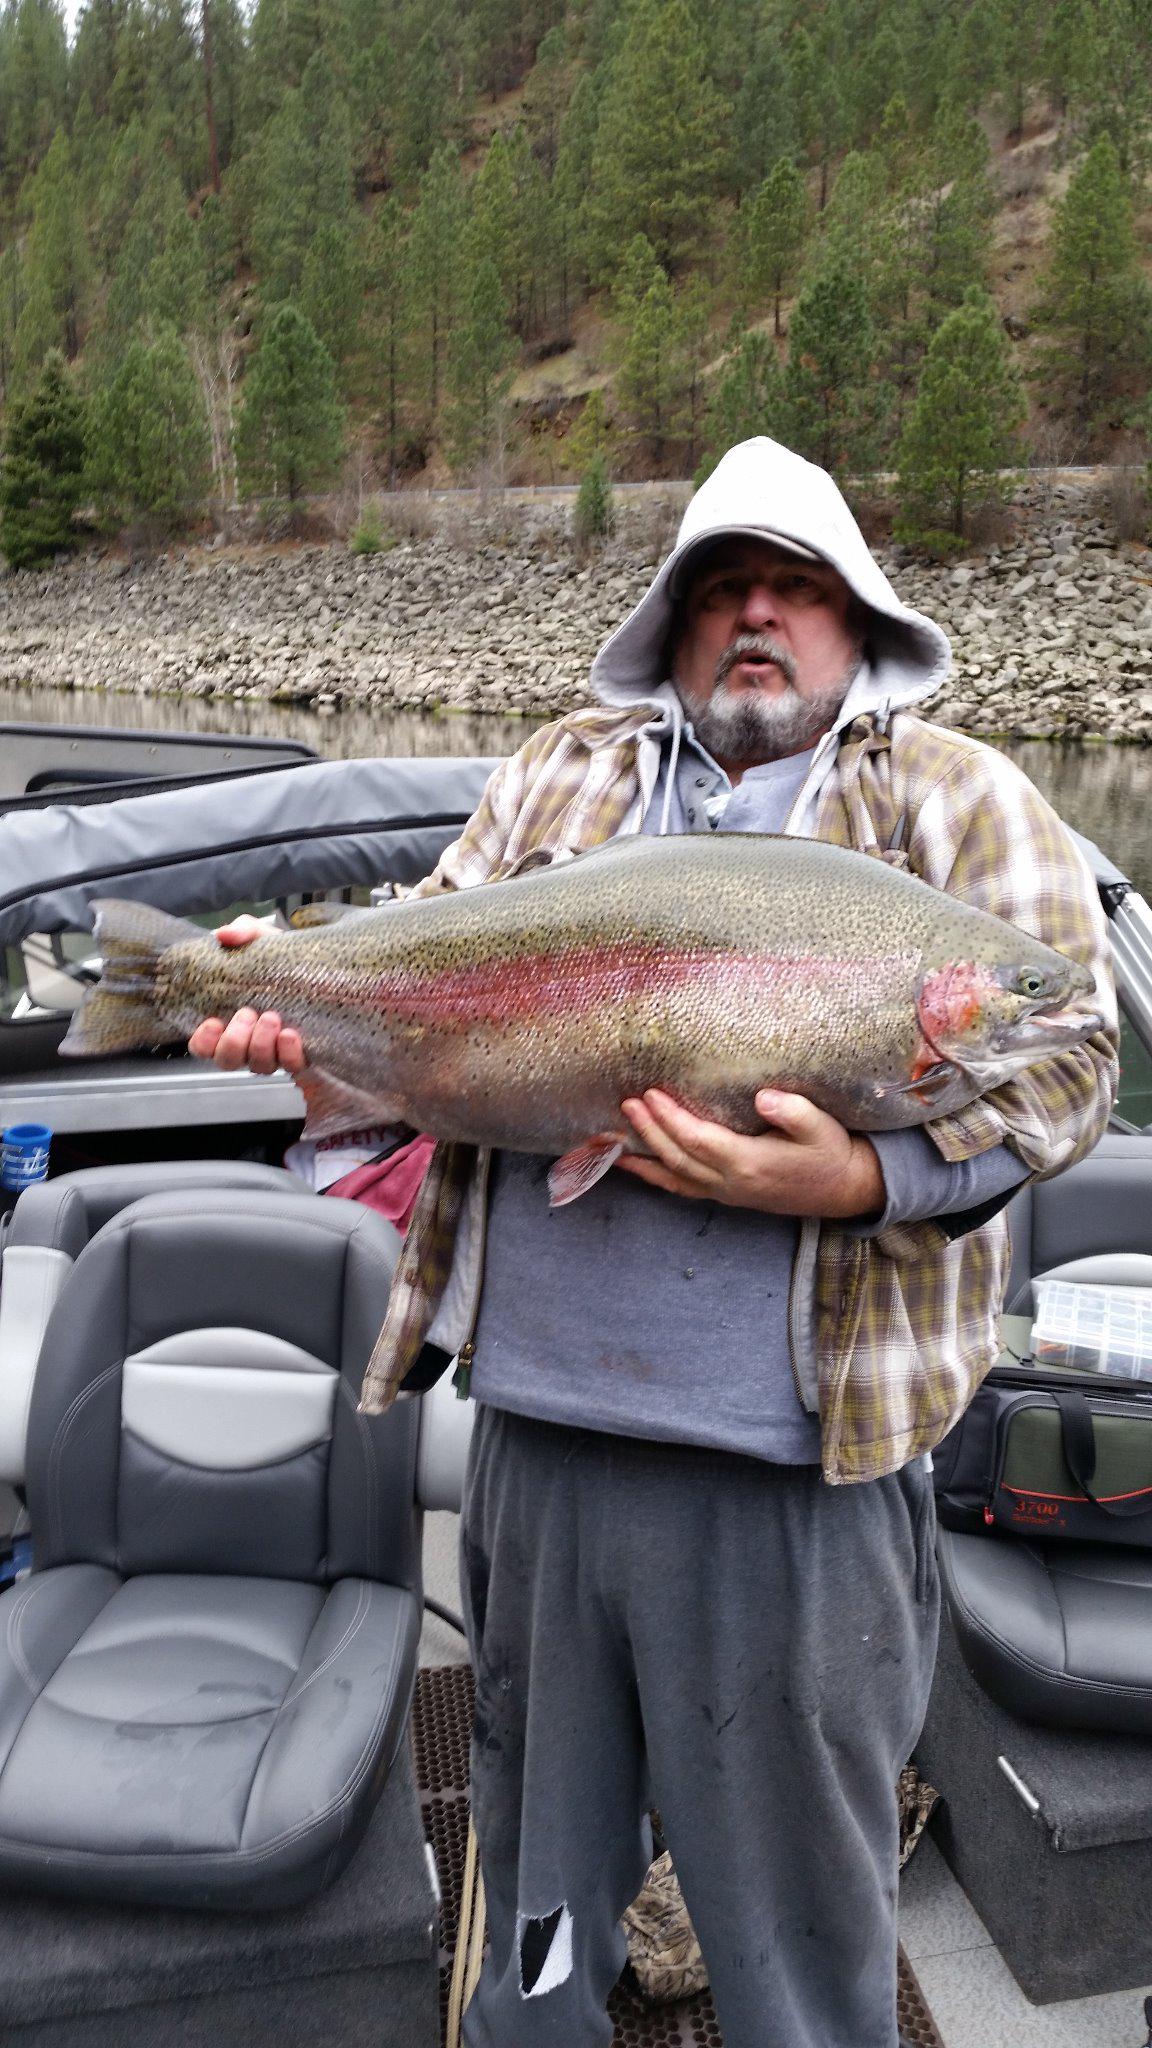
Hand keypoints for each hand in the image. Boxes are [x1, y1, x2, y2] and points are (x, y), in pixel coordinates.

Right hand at [187, 917, 307, 1076]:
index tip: (213, 1021)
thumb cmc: (283, 958)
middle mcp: (249, 1042)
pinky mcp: (301, 1055)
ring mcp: (274, 1052)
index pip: (204, 1046)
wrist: (322, 967)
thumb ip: (243, 932)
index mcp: (230, 1020)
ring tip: (271, 1017)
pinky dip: (289, 1053)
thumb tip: (224, 934)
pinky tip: (291, 1034)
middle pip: (228, 1060)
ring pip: (258, 1066)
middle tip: (247, 1012)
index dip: (203, 1041)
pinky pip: (291, 1065)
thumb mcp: (263, 939)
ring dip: (261, 1045)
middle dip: (234, 1041)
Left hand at [617, 1088, 884, 1219]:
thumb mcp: (822, 1128)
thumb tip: (765, 1097)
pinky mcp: (725, 1193)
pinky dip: (653, 1175)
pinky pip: (681, 1186)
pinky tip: (631, 1163)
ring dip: (643, 1155)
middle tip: (626, 1103)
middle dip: (649, 1131)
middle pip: (678, 1157)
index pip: (699, 1140)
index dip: (671, 1119)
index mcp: (751, 1163)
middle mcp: (731, 1182)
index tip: (651, 1094)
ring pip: (674, 1176)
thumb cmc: (830, 1153)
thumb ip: (795, 1112)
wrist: (842, 1189)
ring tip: (611, 1135)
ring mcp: (725, 1192)